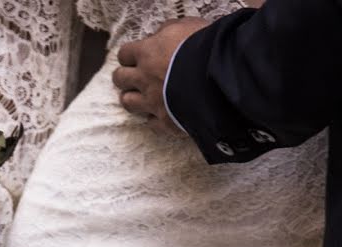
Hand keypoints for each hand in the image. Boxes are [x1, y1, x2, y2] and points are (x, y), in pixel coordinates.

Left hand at [113, 17, 208, 134]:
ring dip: (133, 100)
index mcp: (147, 53)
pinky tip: (163, 115)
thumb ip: (168, 31)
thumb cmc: (204, 48)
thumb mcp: (186, 27)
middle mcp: (144, 79)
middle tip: (135, 78)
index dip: (129, 57)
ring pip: (128, 103)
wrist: (220, 78)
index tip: (135, 58)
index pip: (124, 54)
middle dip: (125, 78)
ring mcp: (153, 102)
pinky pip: (152, 124)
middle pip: (120, 79)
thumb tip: (160, 35)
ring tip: (143, 98)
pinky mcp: (165, 122)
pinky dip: (155, 120)